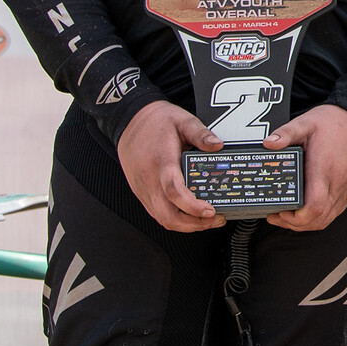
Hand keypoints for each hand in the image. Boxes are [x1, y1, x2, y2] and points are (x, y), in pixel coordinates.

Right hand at [116, 100, 224, 232]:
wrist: (129, 121)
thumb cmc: (156, 121)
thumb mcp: (183, 120)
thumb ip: (201, 133)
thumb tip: (218, 145)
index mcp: (161, 162)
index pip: (174, 191)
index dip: (192, 206)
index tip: (210, 211)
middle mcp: (149, 180)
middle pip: (167, 215)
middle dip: (193, 224)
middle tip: (216, 219)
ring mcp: (143, 189)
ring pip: (162, 218)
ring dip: (186, 225)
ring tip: (208, 220)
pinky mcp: (141, 192)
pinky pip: (157, 213)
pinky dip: (175, 219)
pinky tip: (191, 215)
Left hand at [264, 106, 346, 231]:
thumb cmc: (335, 122)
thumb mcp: (306, 123)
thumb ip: (286, 133)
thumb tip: (268, 143)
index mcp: (324, 170)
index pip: (314, 208)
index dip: (295, 218)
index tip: (280, 211)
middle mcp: (338, 183)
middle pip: (318, 220)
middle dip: (295, 224)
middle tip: (279, 214)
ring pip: (327, 220)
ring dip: (307, 223)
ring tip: (291, 214)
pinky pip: (336, 212)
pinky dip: (320, 217)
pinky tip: (308, 208)